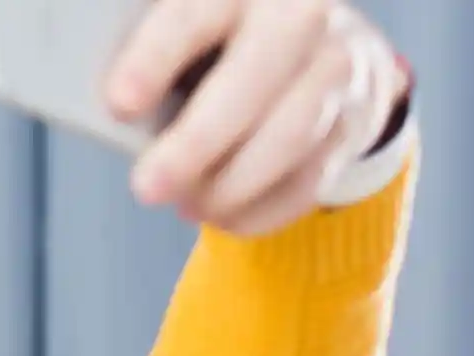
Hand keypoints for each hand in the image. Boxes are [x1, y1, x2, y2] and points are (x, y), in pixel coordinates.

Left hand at [107, 0, 407, 234]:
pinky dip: (263, 208)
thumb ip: (155, 65)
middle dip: (196, 144)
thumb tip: (119, 121)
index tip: (119, 107)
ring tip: (185, 206)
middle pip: (252, 80)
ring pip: (291, 134)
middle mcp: (299, 16)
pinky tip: (224, 218)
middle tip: (147, 188)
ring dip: (231, 186)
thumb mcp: (187, 35)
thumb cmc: (218, 46)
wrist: (317, 45)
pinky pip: (312, 175)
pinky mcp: (354, 120)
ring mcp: (336, 67)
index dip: (156, 61)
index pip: (193, 17)